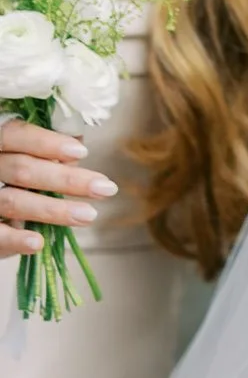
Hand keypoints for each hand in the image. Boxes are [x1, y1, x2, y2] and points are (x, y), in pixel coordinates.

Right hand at [0, 119, 116, 260]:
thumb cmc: (16, 184)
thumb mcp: (30, 164)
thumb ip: (50, 155)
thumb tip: (79, 144)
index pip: (14, 134)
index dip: (46, 142)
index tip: (82, 152)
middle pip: (21, 169)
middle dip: (66, 179)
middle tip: (105, 189)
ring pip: (12, 201)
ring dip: (54, 210)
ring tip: (89, 215)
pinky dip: (16, 239)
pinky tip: (38, 242)